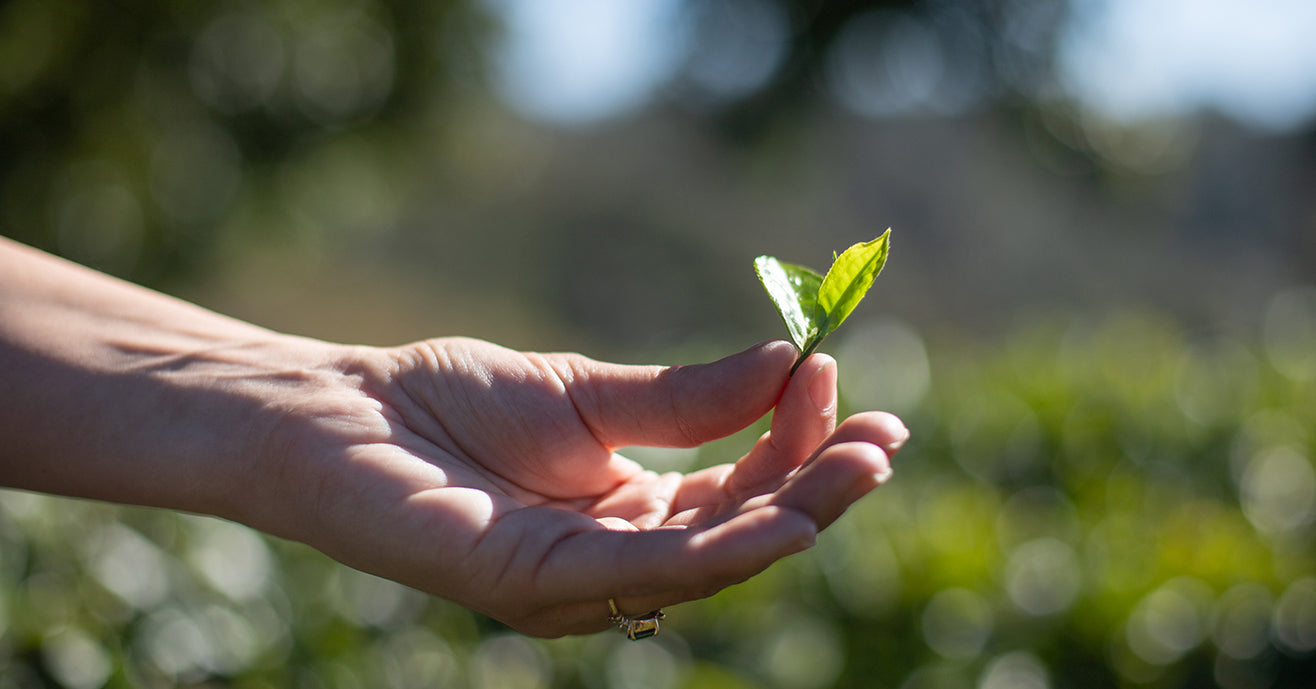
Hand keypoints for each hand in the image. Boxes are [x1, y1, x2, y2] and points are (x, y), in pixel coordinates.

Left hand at [253, 337, 907, 636]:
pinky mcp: (537, 586)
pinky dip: (723, 551)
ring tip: (859, 466)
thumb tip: (791, 362)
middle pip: (740, 530)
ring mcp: (581, 580)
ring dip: (792, 515)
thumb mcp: (588, 391)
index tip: (846, 385)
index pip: (740, 489)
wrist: (341, 413)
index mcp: (633, 507)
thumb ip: (687, 395)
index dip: (800, 446)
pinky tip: (785, 520)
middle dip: (817, 486)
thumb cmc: (452, 402)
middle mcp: (618, 555)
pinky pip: (648, 575)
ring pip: (711, 561)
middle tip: (881, 438)